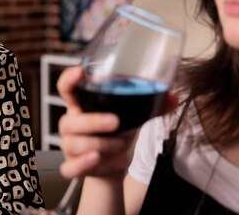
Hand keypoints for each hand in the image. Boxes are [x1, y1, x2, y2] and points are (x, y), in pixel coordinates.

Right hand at [56, 66, 177, 178]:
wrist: (111, 164)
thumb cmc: (116, 133)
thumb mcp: (131, 117)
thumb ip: (150, 107)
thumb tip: (173, 97)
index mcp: (81, 106)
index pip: (66, 89)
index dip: (68, 80)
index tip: (79, 72)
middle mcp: (71, 124)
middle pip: (69, 120)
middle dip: (92, 121)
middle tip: (115, 122)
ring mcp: (69, 146)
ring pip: (73, 143)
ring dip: (99, 144)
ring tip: (120, 145)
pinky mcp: (73, 165)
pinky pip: (70, 167)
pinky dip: (82, 164)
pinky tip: (96, 159)